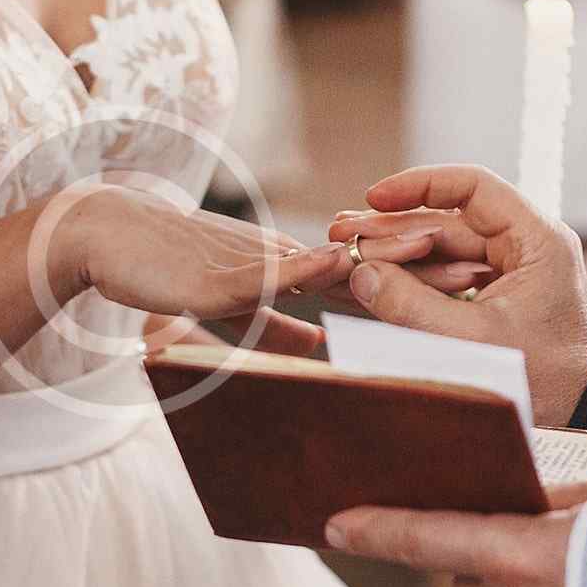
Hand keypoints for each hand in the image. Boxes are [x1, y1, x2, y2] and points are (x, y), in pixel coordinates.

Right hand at [53, 185, 433, 345]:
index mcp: (289, 267)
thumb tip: (317, 346)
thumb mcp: (230, 308)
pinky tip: (341, 262)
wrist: (104, 240)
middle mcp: (283, 254)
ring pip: (331, 256)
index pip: (364, 275)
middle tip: (482, 274)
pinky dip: (308, 267)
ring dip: (386, 256)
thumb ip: (274, 325)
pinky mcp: (219, 271)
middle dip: (422, 265)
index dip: (415, 280)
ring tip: (439, 257)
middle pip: (364, 259)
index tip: (468, 292)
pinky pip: (270, 269)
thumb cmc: (163, 273)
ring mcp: (254, 258)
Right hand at [329, 165, 586, 426]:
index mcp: (536, 240)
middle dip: (393, 228)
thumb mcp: (472, 342)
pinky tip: (369, 280)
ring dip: (395, 255)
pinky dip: (410, 280)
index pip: (473, 187)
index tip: (374, 197)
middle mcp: (524, 247)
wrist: (578, 418)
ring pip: (441, 249)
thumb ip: (412, 305)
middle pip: (448, 221)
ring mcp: (509, 271)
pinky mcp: (495, 295)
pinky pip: (445, 277)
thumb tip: (362, 273)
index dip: (419, 185)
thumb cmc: (543, 380)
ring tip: (346, 255)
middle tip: (342, 231)